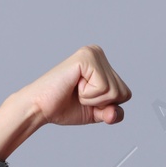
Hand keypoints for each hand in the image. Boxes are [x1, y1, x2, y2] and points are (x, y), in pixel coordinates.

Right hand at [15, 45, 130, 126]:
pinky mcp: (86, 57)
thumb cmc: (64, 107)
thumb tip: (115, 113)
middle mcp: (98, 54)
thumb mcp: (96, 113)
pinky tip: (74, 85)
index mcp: (103, 64)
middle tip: (79, 95)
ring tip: (76, 90)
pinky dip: (88, 96)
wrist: (39, 107)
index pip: (125, 94)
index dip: (106, 106)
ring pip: (114, 91)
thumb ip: (112, 113)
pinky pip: (103, 88)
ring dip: (93, 99)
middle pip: (123, 93)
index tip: (85, 99)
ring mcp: (93, 53)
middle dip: (101, 103)